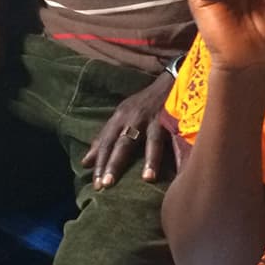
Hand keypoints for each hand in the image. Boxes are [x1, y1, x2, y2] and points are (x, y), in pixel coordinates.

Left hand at [82, 75, 174, 189]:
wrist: (169, 80)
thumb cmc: (143, 103)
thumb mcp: (121, 116)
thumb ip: (105, 139)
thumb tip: (85, 163)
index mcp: (120, 117)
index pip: (106, 142)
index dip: (100, 163)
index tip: (95, 184)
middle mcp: (136, 118)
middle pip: (124, 143)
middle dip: (115, 163)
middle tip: (107, 184)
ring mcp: (156, 118)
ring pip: (152, 140)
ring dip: (150, 159)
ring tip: (147, 178)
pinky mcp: (174, 118)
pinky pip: (176, 138)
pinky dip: (179, 153)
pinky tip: (180, 169)